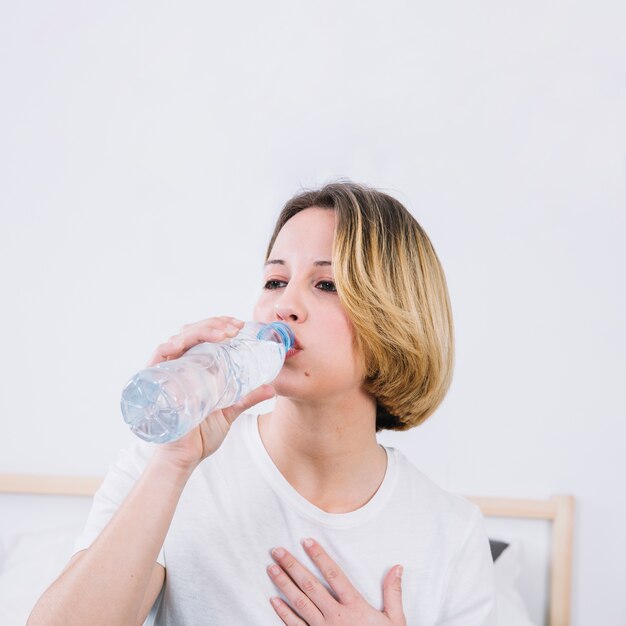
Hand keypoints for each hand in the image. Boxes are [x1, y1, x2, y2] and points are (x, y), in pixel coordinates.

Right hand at [149, 316, 275, 470]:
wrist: (185, 458)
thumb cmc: (201, 434)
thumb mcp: (230, 411)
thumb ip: (248, 397)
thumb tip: (272, 388)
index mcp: (197, 367)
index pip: (205, 336)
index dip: (221, 325)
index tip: (240, 325)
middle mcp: (181, 365)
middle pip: (193, 332)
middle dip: (215, 324)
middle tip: (235, 327)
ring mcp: (168, 371)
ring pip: (179, 338)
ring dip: (200, 330)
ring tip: (223, 333)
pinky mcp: (154, 381)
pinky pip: (159, 355)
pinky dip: (170, 345)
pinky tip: (184, 342)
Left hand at [267, 538, 405, 625]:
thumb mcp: (395, 621)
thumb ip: (392, 593)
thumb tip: (397, 567)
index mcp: (354, 607)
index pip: (333, 575)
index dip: (319, 557)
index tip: (306, 541)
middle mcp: (336, 616)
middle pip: (310, 586)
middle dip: (292, 566)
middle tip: (277, 551)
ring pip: (300, 603)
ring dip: (284, 585)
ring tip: (271, 568)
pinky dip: (283, 614)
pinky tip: (273, 601)